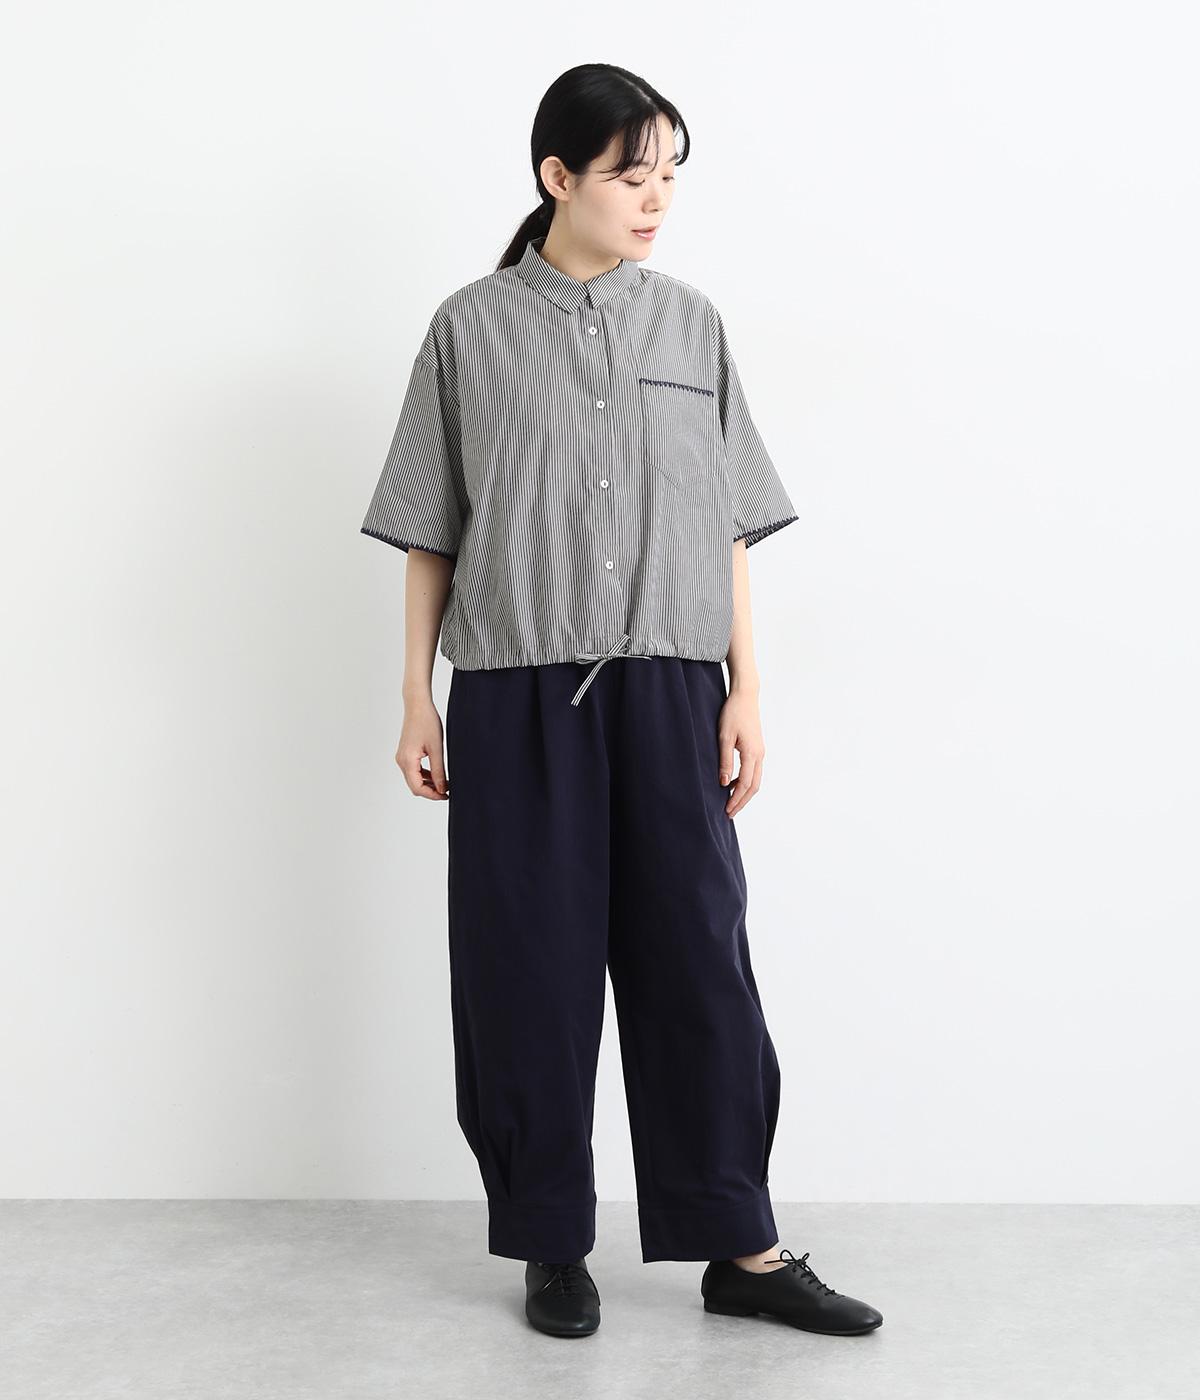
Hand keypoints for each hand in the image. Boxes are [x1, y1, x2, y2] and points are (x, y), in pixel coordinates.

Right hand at [395, 698, 448, 799]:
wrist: (417, 705)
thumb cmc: (427, 722)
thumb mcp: (437, 749)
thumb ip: (439, 771)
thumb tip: (442, 789)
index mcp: (407, 761)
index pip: (417, 788)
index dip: (432, 795)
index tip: (446, 795)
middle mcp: (401, 761)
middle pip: (414, 786)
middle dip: (431, 790)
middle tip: (448, 790)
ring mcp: (402, 757)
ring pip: (414, 779)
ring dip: (428, 783)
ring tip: (445, 781)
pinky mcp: (405, 753)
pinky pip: (413, 770)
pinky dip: (424, 775)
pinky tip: (437, 772)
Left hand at [718, 690, 764, 816]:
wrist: (745, 696)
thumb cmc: (733, 713)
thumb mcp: (724, 737)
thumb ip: (725, 761)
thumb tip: (724, 783)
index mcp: (752, 754)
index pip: (746, 784)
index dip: (736, 799)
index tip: (727, 810)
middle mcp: (760, 755)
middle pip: (754, 786)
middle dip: (742, 801)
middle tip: (730, 813)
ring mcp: (760, 751)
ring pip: (756, 780)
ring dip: (744, 792)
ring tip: (731, 802)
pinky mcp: (757, 748)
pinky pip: (754, 770)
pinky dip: (745, 781)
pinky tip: (733, 783)